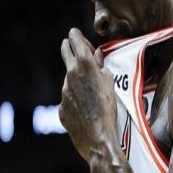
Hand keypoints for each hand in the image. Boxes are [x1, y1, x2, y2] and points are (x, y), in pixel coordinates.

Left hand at [59, 28, 117, 164]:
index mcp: (84, 65)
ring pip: (69, 79)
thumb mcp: (110, 83)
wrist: (98, 138)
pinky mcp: (61, 107)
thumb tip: (96, 55)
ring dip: (76, 78)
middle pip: (65, 53)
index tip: (74, 34)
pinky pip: (68, 98)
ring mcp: (63, 91)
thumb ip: (101, 67)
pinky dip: (75, 99)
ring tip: (89, 89)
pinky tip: (86, 108)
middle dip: (68, 47)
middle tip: (69, 44)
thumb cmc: (109, 110)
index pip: (75, 40)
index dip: (76, 36)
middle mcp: (70, 75)